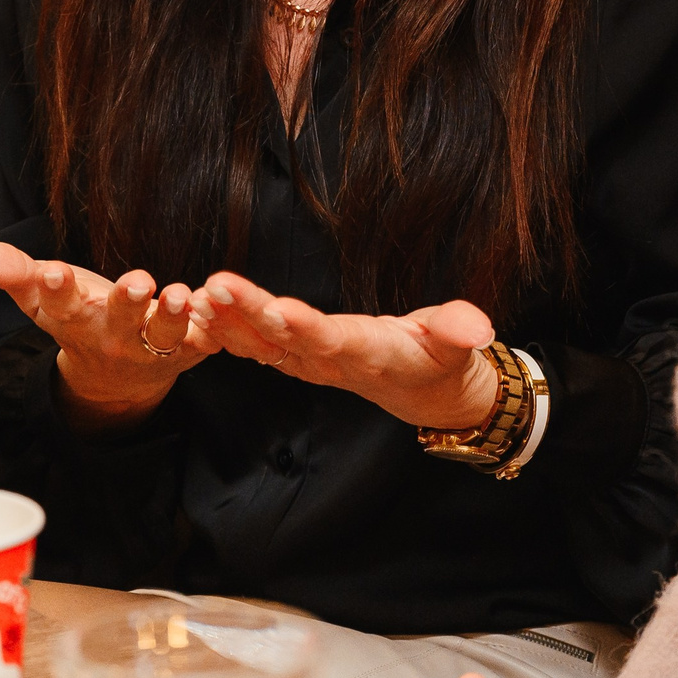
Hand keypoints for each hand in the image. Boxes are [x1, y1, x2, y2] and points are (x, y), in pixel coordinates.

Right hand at [0, 242, 213, 431]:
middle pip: (118, 320)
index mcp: (72, 317)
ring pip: (164, 334)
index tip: (53, 273)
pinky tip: (218, 304)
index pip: (58, 302)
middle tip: (136, 282)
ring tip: (179, 295)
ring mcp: (151, 347)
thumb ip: (10, 271)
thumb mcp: (40, 294)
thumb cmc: (79, 316)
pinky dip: (215, 326)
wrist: (118, 374)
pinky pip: (206, 338)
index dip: (54, 288)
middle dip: (127, 302)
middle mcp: (111, 336)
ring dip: (173, 316)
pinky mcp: (189, 350)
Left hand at [195, 272, 498, 428]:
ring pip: (260, 343)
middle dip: (248, 313)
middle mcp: (330, 362)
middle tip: (216, 285)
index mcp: (369, 354)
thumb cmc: (441, 359)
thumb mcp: (460, 346)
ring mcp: (309, 363)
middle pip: (283, 339)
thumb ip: (461, 332)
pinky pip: (255, 345)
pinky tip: (199, 305)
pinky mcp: (297, 358)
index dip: (305, 328)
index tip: (278, 310)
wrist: (426, 392)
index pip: (334, 340)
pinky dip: (226, 328)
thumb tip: (479, 330)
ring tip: (197, 293)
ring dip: (226, 321)